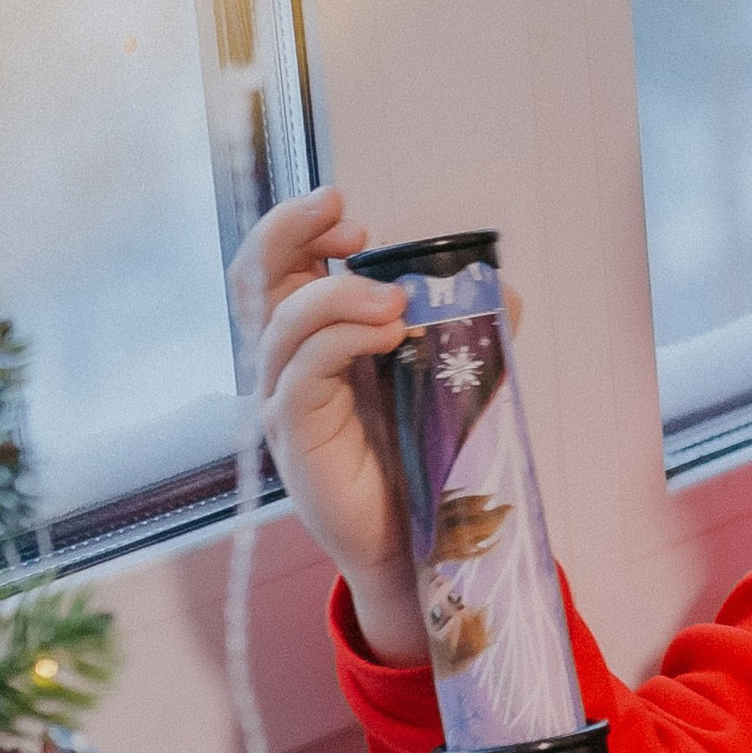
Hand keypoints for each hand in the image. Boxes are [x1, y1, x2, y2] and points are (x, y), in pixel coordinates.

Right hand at [231, 191, 422, 660]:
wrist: (420, 534)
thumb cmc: (424, 451)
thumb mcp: (449, 373)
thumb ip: (468, 325)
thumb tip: (497, 285)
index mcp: (313, 334)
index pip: (280, 264)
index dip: (303, 228)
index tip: (355, 224)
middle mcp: (286, 359)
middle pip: (254, 277)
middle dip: (289, 231)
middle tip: (345, 218)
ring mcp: (282, 397)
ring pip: (283, 324)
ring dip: (339, 296)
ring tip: (397, 303)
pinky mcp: (294, 435)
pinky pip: (299, 375)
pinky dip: (340, 341)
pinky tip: (389, 334)